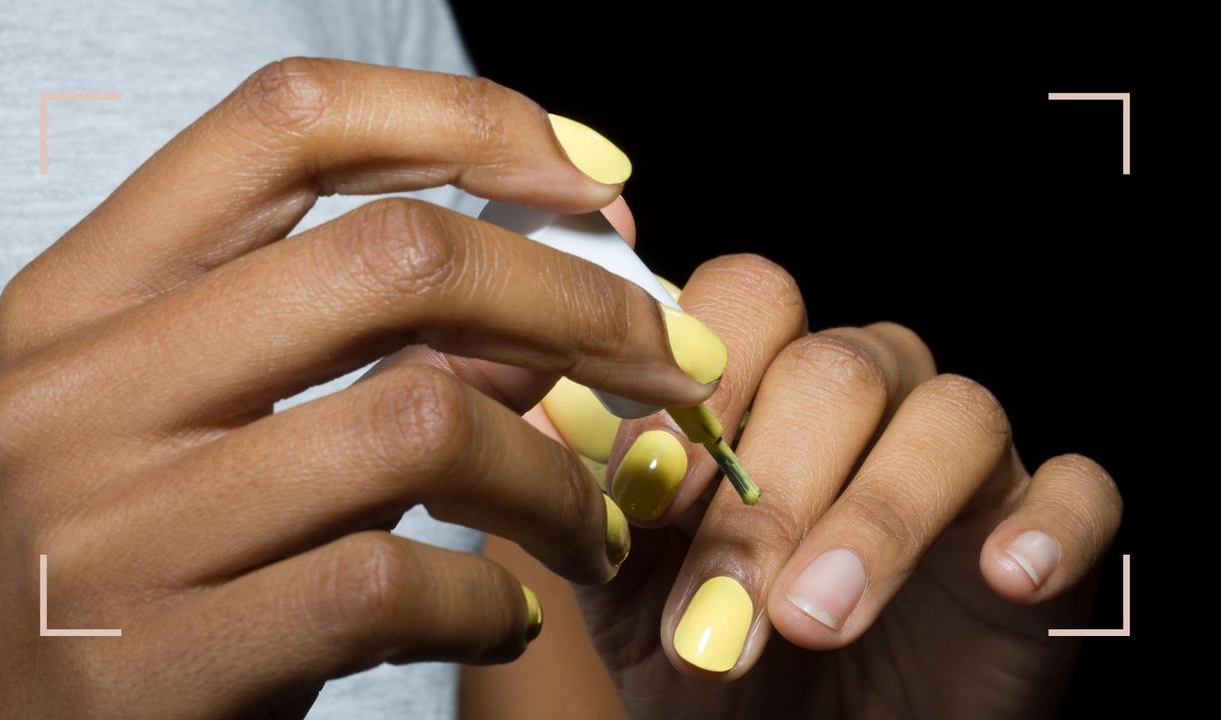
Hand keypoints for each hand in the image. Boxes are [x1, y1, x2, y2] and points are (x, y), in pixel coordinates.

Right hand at [0, 58, 717, 717]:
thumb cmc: (138, 569)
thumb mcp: (211, 426)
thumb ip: (367, 346)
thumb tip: (557, 296)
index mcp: (90, 293)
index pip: (292, 119)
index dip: (469, 119)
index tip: (592, 186)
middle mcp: (84, 385)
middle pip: (396, 255)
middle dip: (579, 304)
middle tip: (671, 364)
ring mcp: (113, 524)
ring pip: (423, 422)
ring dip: (556, 480)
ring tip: (588, 530)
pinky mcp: (165, 657)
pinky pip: (397, 581)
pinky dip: (489, 599)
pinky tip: (505, 620)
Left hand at [542, 255, 1122, 718]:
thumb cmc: (712, 660)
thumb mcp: (629, 586)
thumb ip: (592, 494)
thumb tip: (540, 409)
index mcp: (766, 385)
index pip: (748, 302)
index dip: (702, 384)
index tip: (650, 492)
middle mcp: (868, 395)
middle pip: (839, 367)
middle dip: (773, 492)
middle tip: (719, 609)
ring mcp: (961, 455)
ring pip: (951, 417)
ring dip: (877, 521)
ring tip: (814, 621)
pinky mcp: (1046, 521)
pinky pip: (1080, 490)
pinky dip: (1048, 525)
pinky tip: (1002, 576)